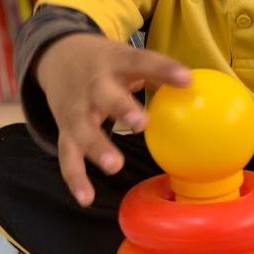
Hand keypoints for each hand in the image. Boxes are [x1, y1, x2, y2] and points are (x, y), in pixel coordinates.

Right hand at [35, 34, 189, 205]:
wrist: (57, 56)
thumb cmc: (106, 63)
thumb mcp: (127, 58)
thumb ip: (157, 73)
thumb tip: (196, 89)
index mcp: (115, 62)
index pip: (140, 62)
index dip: (162, 70)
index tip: (186, 79)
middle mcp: (93, 85)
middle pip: (105, 95)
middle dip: (121, 108)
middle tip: (140, 123)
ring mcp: (76, 108)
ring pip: (82, 129)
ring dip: (97, 148)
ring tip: (115, 165)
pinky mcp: (64, 129)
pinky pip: (68, 155)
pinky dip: (75, 177)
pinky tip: (86, 198)